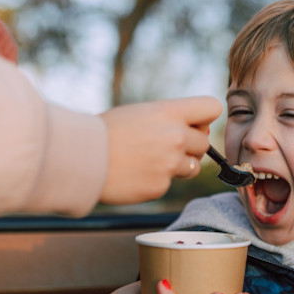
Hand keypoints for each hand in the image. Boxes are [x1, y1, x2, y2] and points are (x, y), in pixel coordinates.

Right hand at [99, 96, 219, 204]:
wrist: (81, 157)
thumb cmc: (109, 131)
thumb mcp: (141, 112)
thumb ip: (172, 119)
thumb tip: (203, 132)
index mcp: (169, 112)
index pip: (212, 108)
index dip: (204, 118)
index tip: (192, 124)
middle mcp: (175, 136)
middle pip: (204, 142)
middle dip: (189, 146)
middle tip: (162, 146)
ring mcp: (170, 163)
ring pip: (194, 167)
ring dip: (179, 165)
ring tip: (150, 160)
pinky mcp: (161, 186)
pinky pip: (170, 183)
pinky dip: (157, 180)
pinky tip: (137, 173)